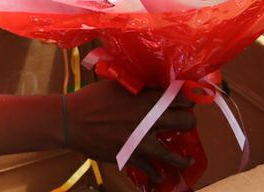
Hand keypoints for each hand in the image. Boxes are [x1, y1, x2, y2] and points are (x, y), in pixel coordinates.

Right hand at [65, 81, 195, 177]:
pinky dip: (156, 175)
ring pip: (172, 153)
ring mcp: (141, 141)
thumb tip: (154, 87)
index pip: (179, 97)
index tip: (191, 99)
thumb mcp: (118, 85)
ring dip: (183, 158)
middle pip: (184, 122)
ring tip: (188, 160)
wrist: (72, 120)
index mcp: (146, 99)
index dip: (189, 98)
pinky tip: (160, 177)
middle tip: (188, 122)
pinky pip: (149, 169)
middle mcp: (149, 120)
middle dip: (190, 122)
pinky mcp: (130, 156)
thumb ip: (138, 88)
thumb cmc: (91, 99)